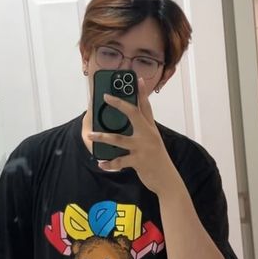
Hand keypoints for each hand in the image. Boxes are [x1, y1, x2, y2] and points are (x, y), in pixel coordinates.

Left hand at [88, 78, 176, 194]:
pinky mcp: (139, 161)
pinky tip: (101, 163)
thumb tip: (126, 123)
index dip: (142, 92)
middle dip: (119, 104)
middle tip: (106, 97)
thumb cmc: (156, 158)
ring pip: (119, 139)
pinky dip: (109, 163)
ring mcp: (143, 147)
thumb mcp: (152, 141)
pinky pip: (119, 161)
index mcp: (150, 128)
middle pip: (133, 114)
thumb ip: (142, 130)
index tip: (138, 79)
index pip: (146, 106)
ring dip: (103, 137)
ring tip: (90, 135)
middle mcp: (148, 134)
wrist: (167, 179)